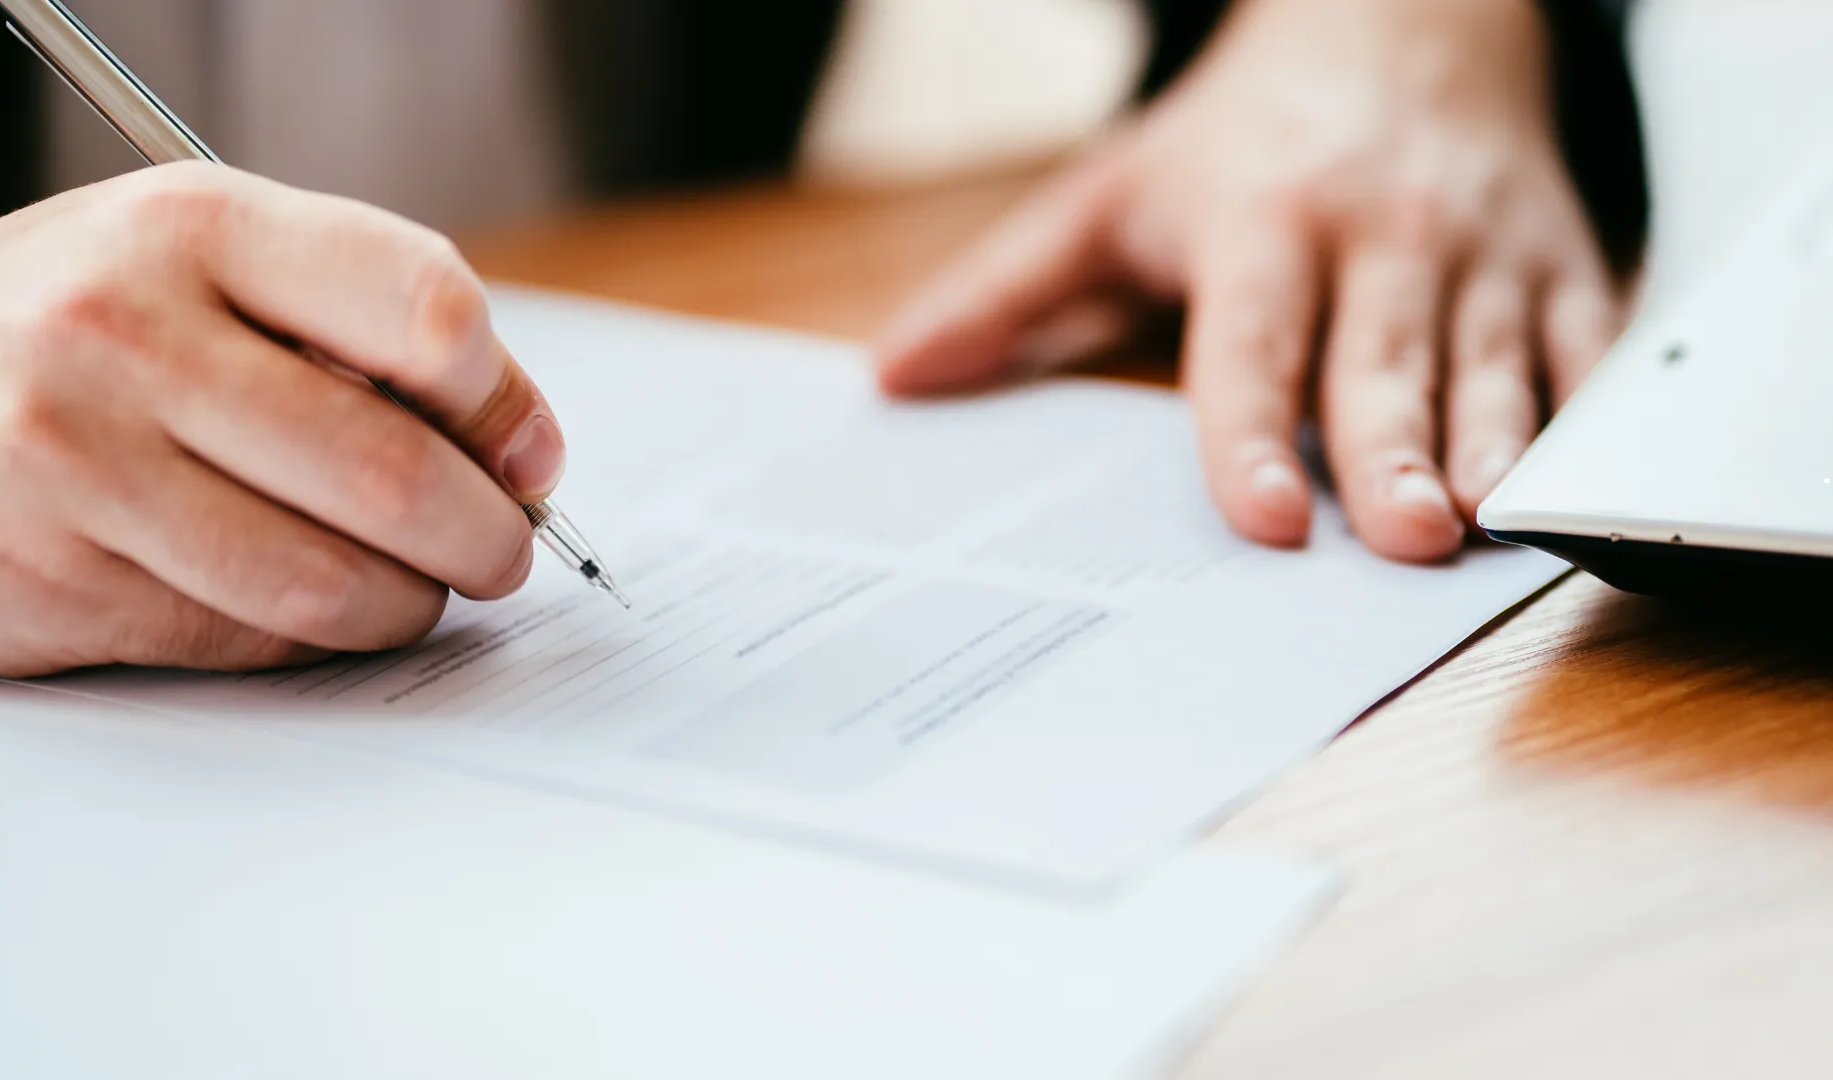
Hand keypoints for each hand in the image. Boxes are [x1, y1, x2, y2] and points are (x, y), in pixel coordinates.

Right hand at [0, 163, 564, 675]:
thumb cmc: (67, 326)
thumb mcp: (197, 260)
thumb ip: (351, 319)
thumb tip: (518, 441)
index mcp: (196, 228)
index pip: (424, 307)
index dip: (504, 400)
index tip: (526, 453)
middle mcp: (130, 335)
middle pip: (393, 469)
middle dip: (486, 535)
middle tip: (501, 550)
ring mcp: (82, 464)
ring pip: (331, 579)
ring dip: (410, 602)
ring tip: (417, 587)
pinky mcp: (57, 580)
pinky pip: (251, 637)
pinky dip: (319, 638)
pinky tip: (319, 607)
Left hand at [876, 0, 1619, 560]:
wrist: (1400, 24)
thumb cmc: (1241, 139)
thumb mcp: (1109, 196)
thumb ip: (1007, 290)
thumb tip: (895, 375)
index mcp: (1260, 223)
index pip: (1252, 343)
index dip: (1253, 431)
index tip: (1261, 513)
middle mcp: (1376, 234)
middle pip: (1381, 359)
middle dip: (1392, 451)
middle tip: (1400, 540)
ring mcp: (1478, 251)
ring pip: (1492, 360)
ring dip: (1493, 446)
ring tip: (1483, 527)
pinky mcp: (1558, 261)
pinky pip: (1585, 342)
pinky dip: (1581, 412)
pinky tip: (1567, 483)